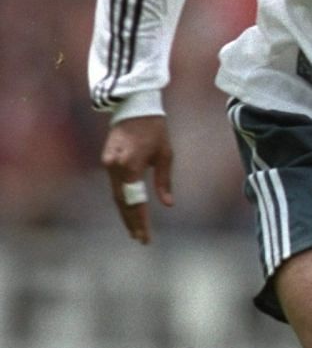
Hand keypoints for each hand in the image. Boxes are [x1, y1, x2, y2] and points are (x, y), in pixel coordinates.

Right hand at [102, 115, 173, 244]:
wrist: (135, 108)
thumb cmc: (156, 130)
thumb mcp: (165, 155)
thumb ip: (164, 181)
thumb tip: (168, 204)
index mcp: (131, 166)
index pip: (136, 201)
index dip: (140, 221)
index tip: (145, 237)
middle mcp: (115, 167)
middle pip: (123, 202)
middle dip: (132, 221)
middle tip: (140, 239)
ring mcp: (108, 164)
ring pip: (117, 195)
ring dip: (126, 213)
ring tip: (135, 230)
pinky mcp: (107, 160)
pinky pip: (115, 185)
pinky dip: (122, 199)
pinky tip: (129, 210)